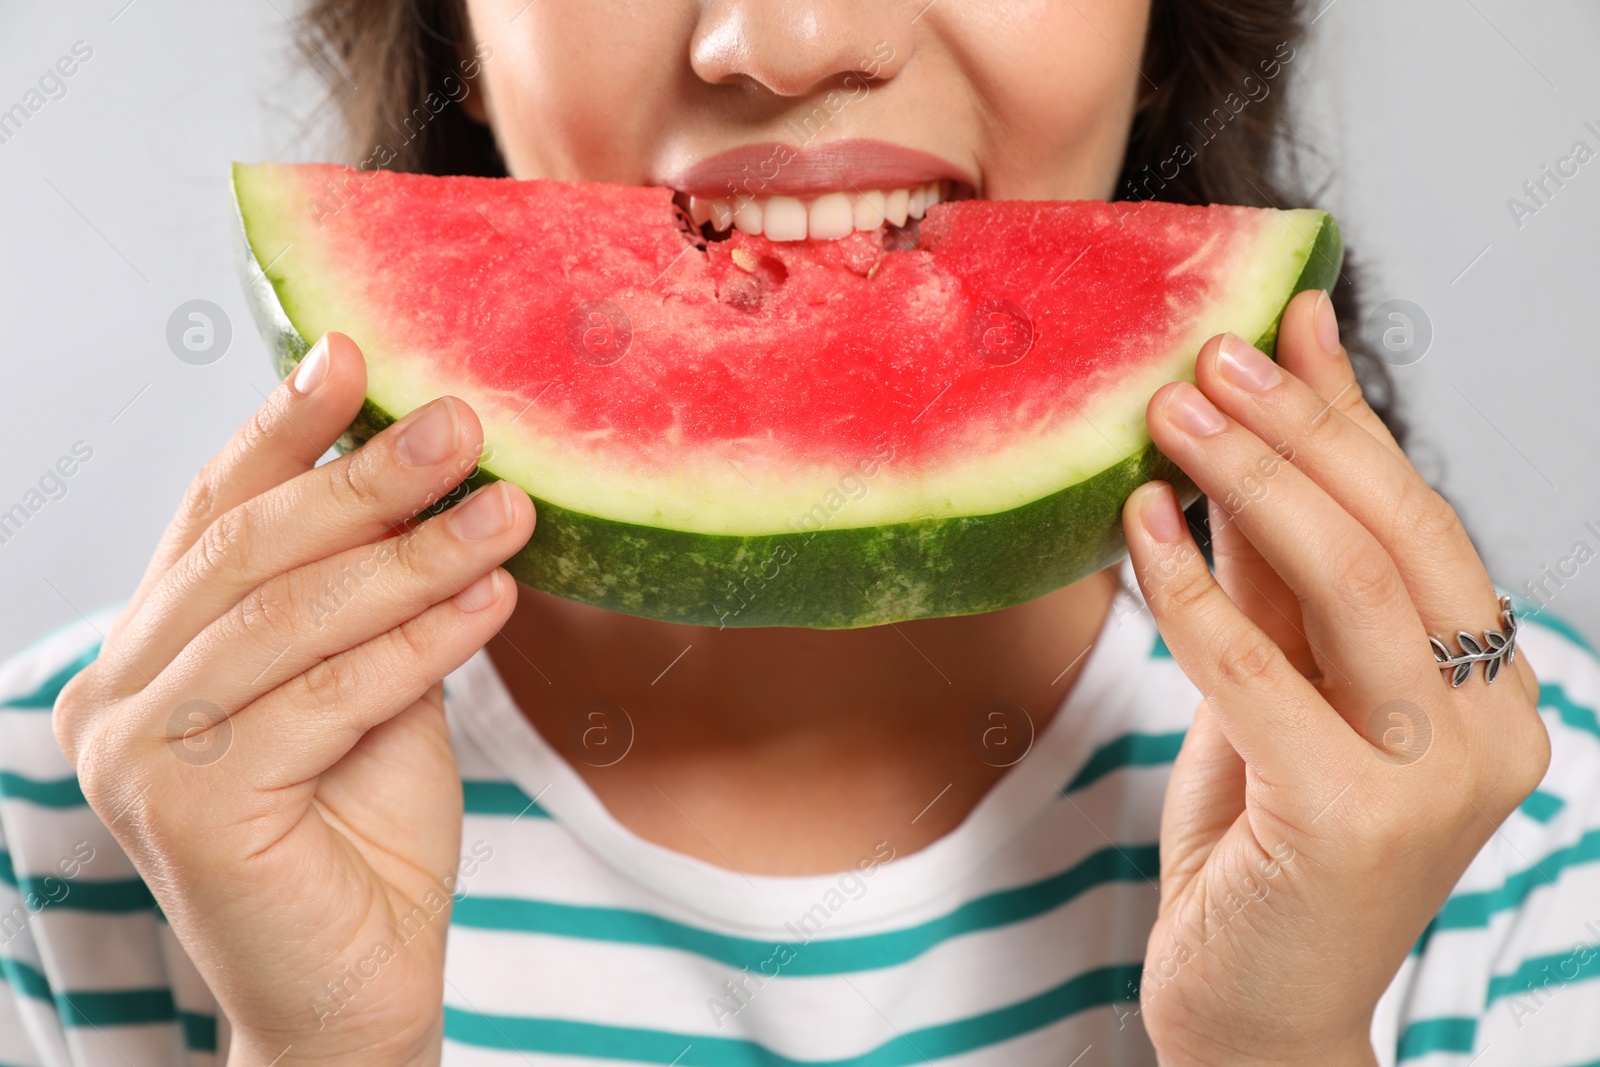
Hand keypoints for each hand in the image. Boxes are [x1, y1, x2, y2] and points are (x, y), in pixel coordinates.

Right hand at [52, 334, 534, 1064]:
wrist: (360, 992)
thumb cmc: (366, 838)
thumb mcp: (374, 688)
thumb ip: (374, 600)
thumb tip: (434, 476)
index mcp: (151, 653)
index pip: (217, 518)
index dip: (285, 431)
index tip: (355, 354)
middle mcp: (116, 696)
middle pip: (250, 554)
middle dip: (364, 479)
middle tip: (462, 422)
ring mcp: (138, 757)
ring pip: (290, 620)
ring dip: (411, 555)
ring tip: (504, 506)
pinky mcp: (190, 811)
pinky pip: (326, 697)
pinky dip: (418, 644)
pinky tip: (490, 600)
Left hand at [1119, 291, 1549, 1065]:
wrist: (1253, 1014)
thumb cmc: (1264, 847)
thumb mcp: (1280, 693)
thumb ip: (1274, 583)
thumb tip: (1243, 440)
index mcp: (1490, 693)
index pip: (1417, 523)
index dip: (1351, 415)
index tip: (1292, 319)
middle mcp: (1490, 731)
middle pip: (1392, 536)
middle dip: (1297, 429)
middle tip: (1209, 352)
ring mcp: (1434, 781)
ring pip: (1344, 583)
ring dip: (1245, 479)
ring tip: (1166, 409)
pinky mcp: (1351, 821)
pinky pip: (1254, 667)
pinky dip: (1187, 584)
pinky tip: (1138, 519)